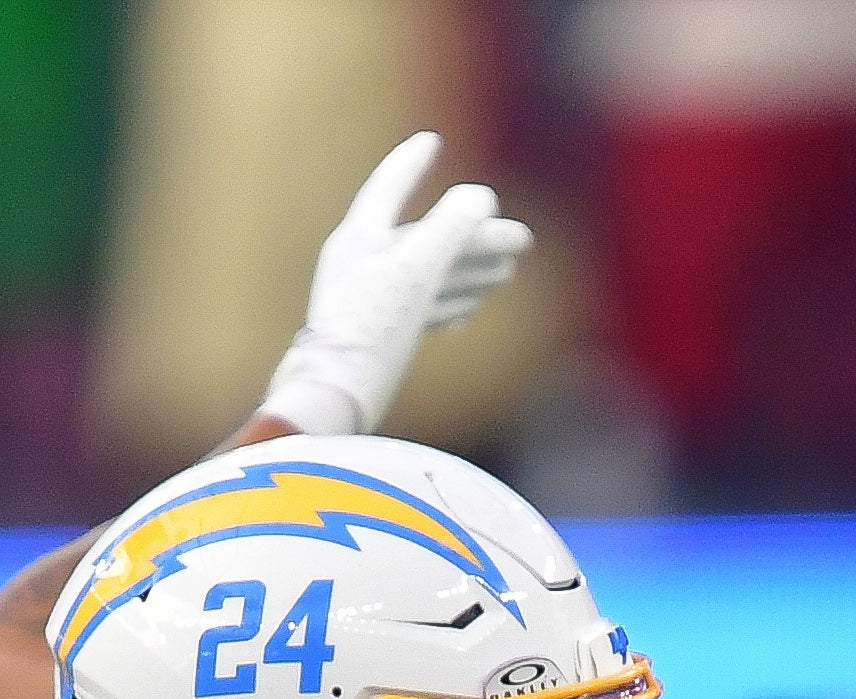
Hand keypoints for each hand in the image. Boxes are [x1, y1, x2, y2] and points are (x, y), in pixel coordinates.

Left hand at [258, 132, 536, 437]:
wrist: (333, 400)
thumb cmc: (371, 332)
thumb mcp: (416, 272)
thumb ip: (450, 228)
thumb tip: (482, 197)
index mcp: (360, 239)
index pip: (388, 187)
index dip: (411, 163)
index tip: (431, 140)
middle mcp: (360, 266)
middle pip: (424, 238)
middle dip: (473, 235)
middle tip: (522, 239)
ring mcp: (367, 304)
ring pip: (427, 276)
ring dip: (468, 270)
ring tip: (507, 272)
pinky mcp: (375, 340)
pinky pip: (417, 311)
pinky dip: (447, 305)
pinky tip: (465, 315)